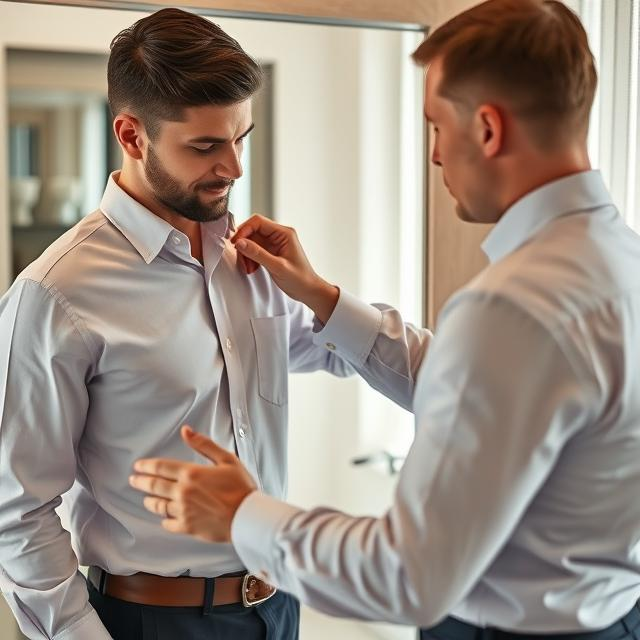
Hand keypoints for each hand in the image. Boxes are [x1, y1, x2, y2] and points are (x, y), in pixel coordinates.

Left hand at [129, 426, 256, 542]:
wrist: (248, 516)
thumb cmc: (240, 488)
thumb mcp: (226, 459)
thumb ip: (204, 444)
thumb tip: (187, 431)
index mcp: (191, 473)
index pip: (161, 467)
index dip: (146, 466)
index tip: (138, 466)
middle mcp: (183, 492)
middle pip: (154, 486)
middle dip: (141, 482)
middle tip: (133, 480)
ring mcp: (183, 511)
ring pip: (158, 506)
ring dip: (149, 501)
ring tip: (146, 498)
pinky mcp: (187, 527)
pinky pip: (168, 523)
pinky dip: (164, 520)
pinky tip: (164, 518)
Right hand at [231, 214, 338, 323]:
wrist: (308, 291)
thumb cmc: (300, 279)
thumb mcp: (277, 267)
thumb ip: (258, 254)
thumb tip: (240, 243)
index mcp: (284, 233)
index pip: (258, 222)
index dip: (244, 230)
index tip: (236, 243)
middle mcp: (279, 235)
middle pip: (252, 232)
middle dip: (244, 246)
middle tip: (242, 260)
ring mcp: (274, 244)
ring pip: (251, 242)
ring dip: (246, 255)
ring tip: (248, 269)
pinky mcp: (271, 252)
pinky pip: (254, 251)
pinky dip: (250, 259)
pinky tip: (252, 269)